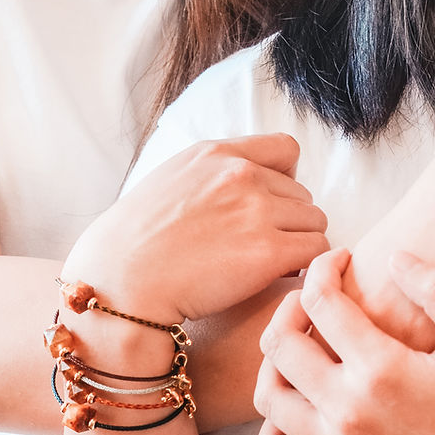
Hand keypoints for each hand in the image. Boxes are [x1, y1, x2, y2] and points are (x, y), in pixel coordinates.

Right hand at [62, 135, 328, 325]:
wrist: (118, 286)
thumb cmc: (131, 246)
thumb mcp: (168, 183)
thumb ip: (209, 175)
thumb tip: (243, 181)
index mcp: (216, 155)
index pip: (285, 149)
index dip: (286, 180)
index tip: (270, 206)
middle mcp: (241, 175)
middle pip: (302, 193)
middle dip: (289, 221)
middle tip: (264, 249)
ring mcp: (256, 211)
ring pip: (315, 222)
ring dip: (299, 244)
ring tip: (270, 267)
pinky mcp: (267, 252)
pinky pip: (316, 251)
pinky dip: (305, 267)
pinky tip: (280, 280)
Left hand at [255, 248, 434, 434]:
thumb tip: (395, 256)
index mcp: (382, 370)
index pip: (321, 302)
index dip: (323, 267)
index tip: (341, 258)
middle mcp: (349, 412)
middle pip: (279, 345)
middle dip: (289, 307)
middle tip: (315, 295)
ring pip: (269, 398)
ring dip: (275, 362)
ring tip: (302, 344)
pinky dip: (273, 430)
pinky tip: (295, 408)